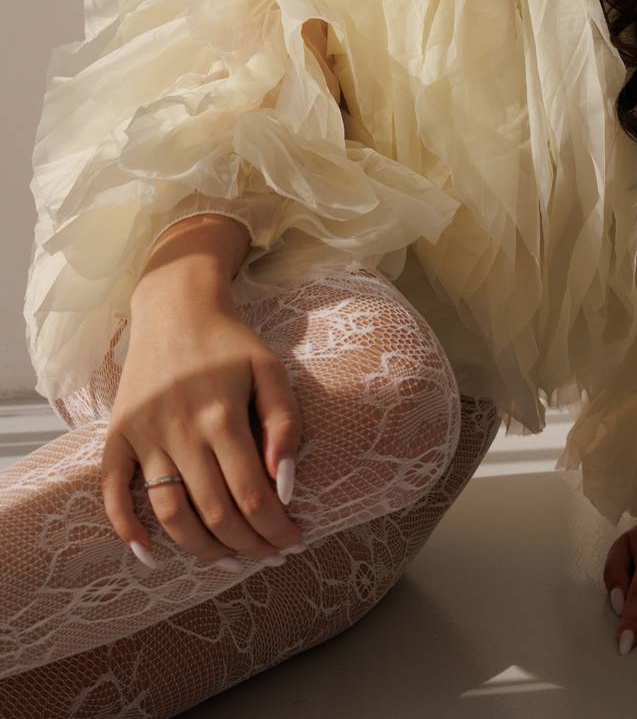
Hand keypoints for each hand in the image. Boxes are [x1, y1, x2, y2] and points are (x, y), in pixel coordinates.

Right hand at [101, 295, 305, 567]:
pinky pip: (112, 491)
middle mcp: (179, 428)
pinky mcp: (117, 434)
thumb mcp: (271, 369)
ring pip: (169, 513)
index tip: (293, 541)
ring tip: (229, 560)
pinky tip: (150, 555)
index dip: (275, 527)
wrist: (175, 306)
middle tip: (268, 554)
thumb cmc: (231, 342)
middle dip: (247, 544)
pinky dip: (126, 529)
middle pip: (214, 511)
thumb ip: (286, 423)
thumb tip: (285, 484)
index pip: (251, 493)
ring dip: (200, 549)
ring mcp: (144, 434)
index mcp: (221, 413)